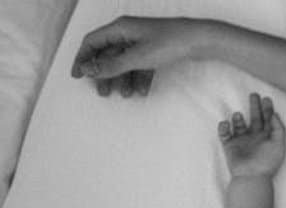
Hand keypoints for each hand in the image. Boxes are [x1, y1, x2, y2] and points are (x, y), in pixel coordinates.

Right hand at [71, 16, 207, 96]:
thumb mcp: (137, 57)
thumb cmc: (170, 42)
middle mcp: (129, 32)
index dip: (82, 58)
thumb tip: (88, 69)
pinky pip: (141, 65)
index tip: (77, 76)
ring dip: (123, 78)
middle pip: (108, 54)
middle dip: (105, 74)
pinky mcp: (156, 50)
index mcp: (120, 28)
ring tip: (125, 95)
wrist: (201, 41)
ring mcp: (143, 42)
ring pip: (125, 62)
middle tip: (103, 92)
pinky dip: (140, 78)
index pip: (92, 42)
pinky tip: (142, 91)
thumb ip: (112, 65)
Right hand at [219, 93, 285, 177]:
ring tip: (239, 115)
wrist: (252, 176)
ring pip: (239, 124)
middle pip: (255, 118)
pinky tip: (227, 124)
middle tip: (254, 94)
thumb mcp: (279, 144)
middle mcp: (255, 137)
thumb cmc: (268, 161)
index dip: (268, 109)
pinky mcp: (231, 145)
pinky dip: (224, 127)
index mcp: (268, 137)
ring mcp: (242, 141)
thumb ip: (278, 127)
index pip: (268, 120)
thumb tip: (274, 114)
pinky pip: (224, 133)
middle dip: (255, 106)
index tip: (267, 99)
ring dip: (238, 118)